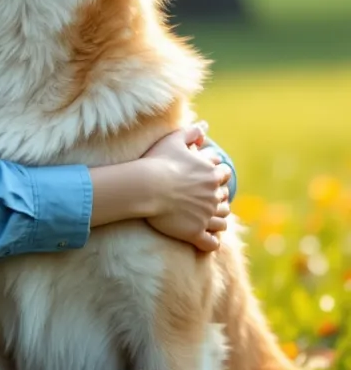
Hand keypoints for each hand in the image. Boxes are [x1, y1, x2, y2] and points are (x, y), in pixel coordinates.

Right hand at [140, 124, 231, 251]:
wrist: (146, 187)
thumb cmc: (158, 161)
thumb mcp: (175, 140)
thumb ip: (191, 132)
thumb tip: (204, 126)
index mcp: (212, 174)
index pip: (224, 174)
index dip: (217, 175)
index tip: (208, 177)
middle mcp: (213, 196)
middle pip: (225, 198)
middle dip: (218, 198)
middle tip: (207, 200)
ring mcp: (206, 216)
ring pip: (222, 221)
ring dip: (218, 220)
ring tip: (209, 220)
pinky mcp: (196, 232)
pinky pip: (211, 243)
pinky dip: (211, 242)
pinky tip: (207, 241)